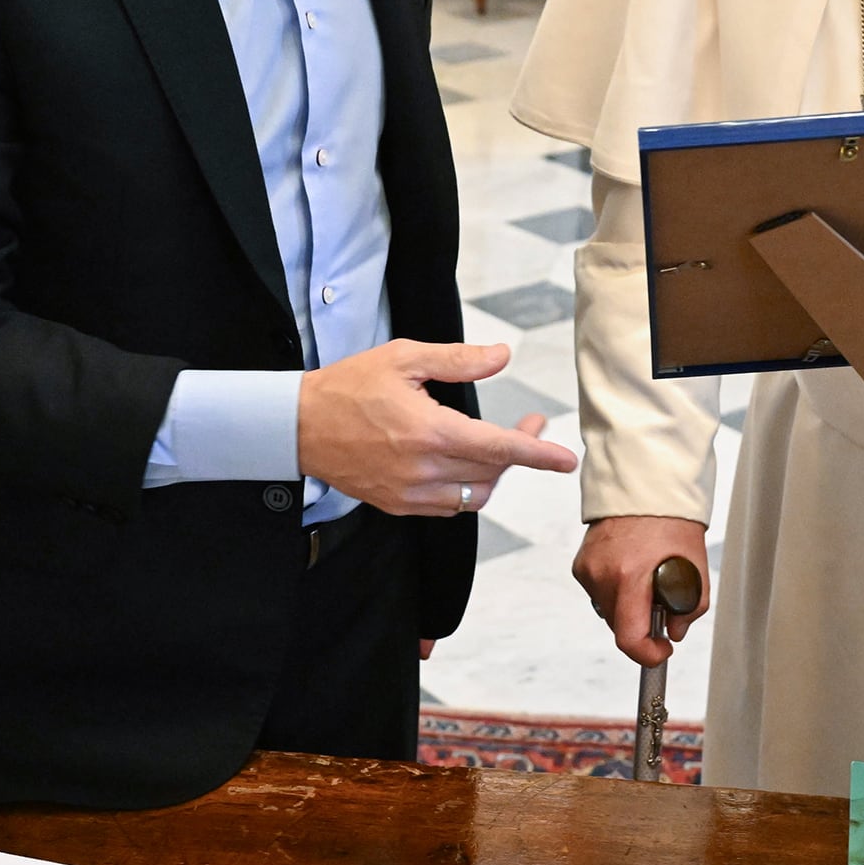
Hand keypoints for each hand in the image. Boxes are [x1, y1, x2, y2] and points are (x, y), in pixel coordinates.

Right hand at [296, 339, 576, 514]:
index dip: (537, 454)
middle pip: (491, 472)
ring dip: (493, 474)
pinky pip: (447, 507)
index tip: (565, 460)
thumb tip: (500, 356)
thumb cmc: (348, 386)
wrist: (298, 426)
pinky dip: (466, 490)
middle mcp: (423, 470)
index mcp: (429, 433)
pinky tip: (463, 465)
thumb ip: (457, 359)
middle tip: (527, 423)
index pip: (498, 449)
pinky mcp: (397, 505)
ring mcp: (409, 493)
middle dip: (519, 450)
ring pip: (473, 497)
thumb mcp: (403, 358)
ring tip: (496, 445)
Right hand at [573, 514, 710, 666]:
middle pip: (619, 626)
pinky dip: (615, 590)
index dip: (648, 654)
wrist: (645, 486)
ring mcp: (589, 568)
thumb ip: (690, 608)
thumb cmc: (671, 520)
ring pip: (608, 611)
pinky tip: (630, 569)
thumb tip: (674, 631)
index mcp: (630, 576)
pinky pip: (598, 593)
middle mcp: (604, 574)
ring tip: (645, 580)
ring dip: (627, 607)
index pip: (629, 638)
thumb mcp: (696, 567)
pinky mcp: (581, 563)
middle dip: (642, 624)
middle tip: (661, 603)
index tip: (661, 650)